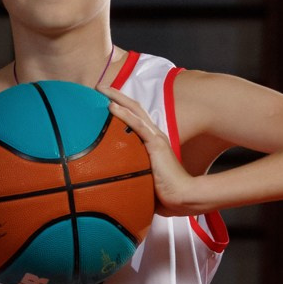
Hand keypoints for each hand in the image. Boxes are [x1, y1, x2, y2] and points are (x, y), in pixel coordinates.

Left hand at [106, 90, 207, 217]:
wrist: (182, 196)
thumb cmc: (165, 192)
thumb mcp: (145, 177)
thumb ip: (134, 172)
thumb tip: (115, 180)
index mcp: (153, 142)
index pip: (135, 119)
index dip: (122, 107)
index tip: (105, 100)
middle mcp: (155, 135)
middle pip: (134, 108)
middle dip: (117, 95)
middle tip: (100, 86)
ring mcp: (156, 138)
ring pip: (135, 111)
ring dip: (117, 98)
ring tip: (102, 89)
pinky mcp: (155, 144)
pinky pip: (137, 125)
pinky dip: (124, 114)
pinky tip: (111, 106)